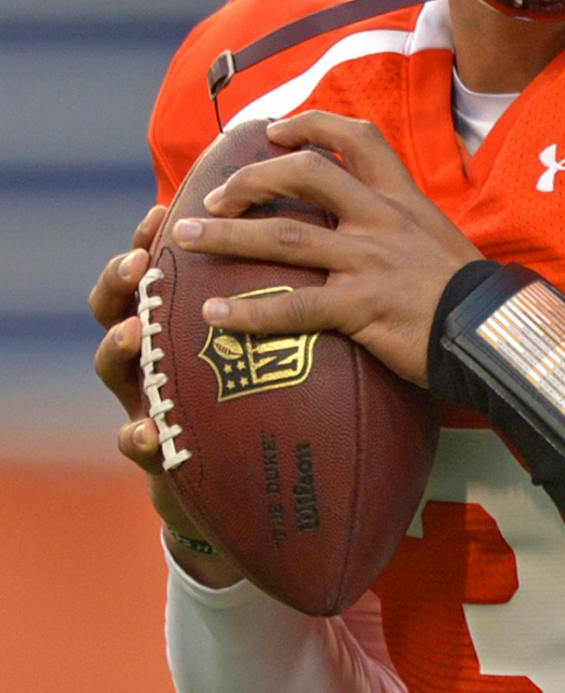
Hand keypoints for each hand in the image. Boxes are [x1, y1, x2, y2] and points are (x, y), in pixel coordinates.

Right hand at [87, 203, 242, 583]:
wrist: (249, 480)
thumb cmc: (261, 396)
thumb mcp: (273, 346)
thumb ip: (280, 304)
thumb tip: (325, 248)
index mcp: (179, 319)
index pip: (160, 271)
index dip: (151, 240)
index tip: (161, 213)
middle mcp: (154, 352)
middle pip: (119, 305)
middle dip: (119, 282)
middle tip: (135, 265)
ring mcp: (146, 397)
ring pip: (112, 366)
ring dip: (118, 347)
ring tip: (134, 334)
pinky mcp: (154, 448)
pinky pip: (136, 441)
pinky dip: (138, 436)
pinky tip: (150, 433)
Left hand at [173, 110, 482, 388]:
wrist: (497, 331)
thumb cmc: (470, 293)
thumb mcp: (440, 238)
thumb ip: (402, 224)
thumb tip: (369, 225)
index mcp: (403, 199)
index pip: (355, 139)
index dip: (308, 126)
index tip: (272, 132)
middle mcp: (381, 220)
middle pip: (304, 176)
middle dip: (249, 180)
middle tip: (212, 199)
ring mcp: (370, 262)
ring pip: (284, 239)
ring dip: (225, 236)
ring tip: (183, 240)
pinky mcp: (362, 308)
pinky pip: (295, 307)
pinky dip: (249, 312)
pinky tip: (215, 317)